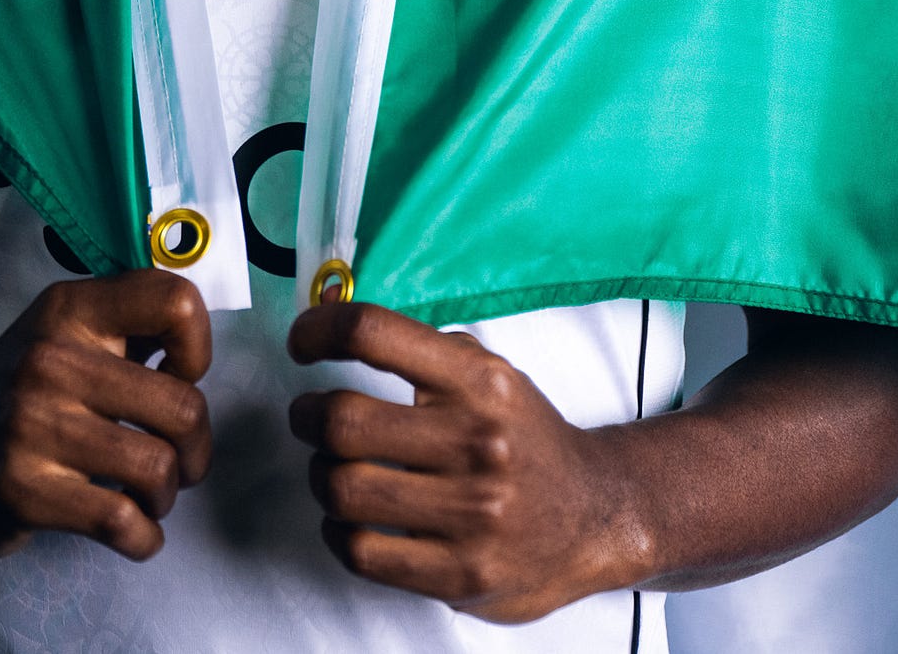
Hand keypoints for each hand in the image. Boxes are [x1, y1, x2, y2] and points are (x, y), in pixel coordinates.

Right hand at [0, 268, 211, 561]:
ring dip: (167, 494)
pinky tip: (136, 532)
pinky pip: (121, 521)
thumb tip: (198, 348)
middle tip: (177, 460)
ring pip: (157, 468)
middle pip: (183, 406)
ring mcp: (33, 425)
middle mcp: (52, 358)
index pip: (175, 302)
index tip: (178, 378)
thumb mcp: (68, 332)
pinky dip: (145, 537)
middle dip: (196, 447)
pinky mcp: (24, 490)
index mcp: (71, 309)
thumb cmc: (26, 390)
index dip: (198, 348)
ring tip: (149, 496)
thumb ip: (132, 326)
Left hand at [288, 301, 639, 621]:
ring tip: (333, 467)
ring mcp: (471, 513)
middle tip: (307, 415)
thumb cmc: (528, 440)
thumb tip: (341, 326)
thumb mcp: (492, 373)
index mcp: (479, 382)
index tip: (302, 341)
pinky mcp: (461, 572)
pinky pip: (361, 551)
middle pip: (343, 420)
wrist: (595, 514)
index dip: (320, 330)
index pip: (375, 334)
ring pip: (343, 489)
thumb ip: (425, 351)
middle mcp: (476, 442)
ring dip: (321, 475)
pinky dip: (338, 532)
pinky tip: (350, 519)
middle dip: (307, 415)